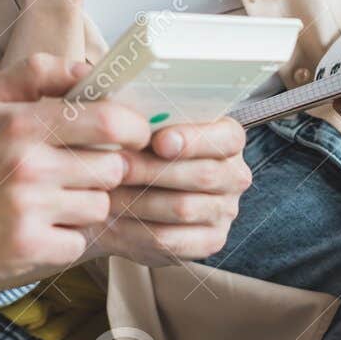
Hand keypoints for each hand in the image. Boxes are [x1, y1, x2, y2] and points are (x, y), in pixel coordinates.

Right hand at [0, 54, 151, 290]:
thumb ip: (35, 74)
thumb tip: (88, 69)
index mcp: (19, 124)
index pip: (107, 121)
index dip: (134, 126)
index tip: (135, 132)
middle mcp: (27, 167)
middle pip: (112, 167)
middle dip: (106, 166)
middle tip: (83, 167)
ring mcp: (29, 212)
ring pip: (99, 205)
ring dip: (86, 202)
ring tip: (55, 197)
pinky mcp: (28, 249)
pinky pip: (79, 242)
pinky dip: (67, 236)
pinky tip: (42, 225)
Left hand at [85, 117, 250, 266]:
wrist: (130, 198)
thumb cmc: (138, 151)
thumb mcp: (142, 127)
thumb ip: (138, 113)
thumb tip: (111, 97)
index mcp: (227, 138)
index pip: (227, 138)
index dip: (194, 139)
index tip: (159, 142)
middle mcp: (234, 176)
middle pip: (203, 175)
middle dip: (153, 170)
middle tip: (116, 167)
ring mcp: (224, 212)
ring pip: (184, 209)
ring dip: (139, 201)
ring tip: (107, 192)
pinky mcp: (208, 242)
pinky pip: (172, 239)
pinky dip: (137, 230)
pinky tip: (114, 220)